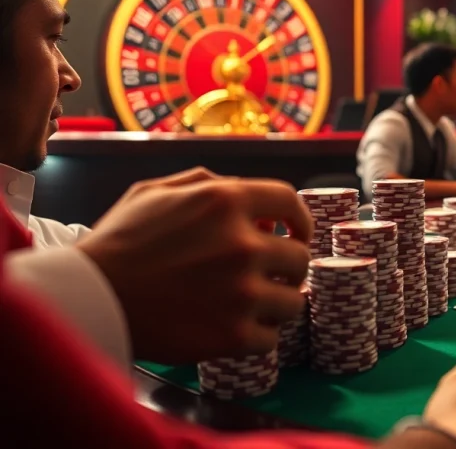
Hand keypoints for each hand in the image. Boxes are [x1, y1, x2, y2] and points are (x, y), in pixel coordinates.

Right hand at [77, 167, 312, 363]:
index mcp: (226, 201)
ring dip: (278, 303)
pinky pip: (272, 338)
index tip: (299, 234)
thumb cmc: (119, 243)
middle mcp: (242, 244)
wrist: (88, 297)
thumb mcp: (155, 192)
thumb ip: (207, 184)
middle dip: (288, 266)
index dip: (301, 219)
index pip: (290, 202)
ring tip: (255, 305)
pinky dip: (259, 336)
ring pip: (294, 301)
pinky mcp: (232, 335)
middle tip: (271, 275)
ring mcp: (241, 292)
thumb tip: (245, 192)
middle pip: (300, 258)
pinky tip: (239, 329)